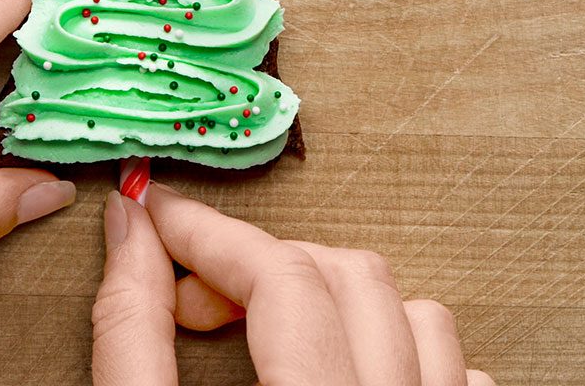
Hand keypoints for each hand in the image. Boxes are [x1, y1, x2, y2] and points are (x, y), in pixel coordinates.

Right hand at [92, 183, 493, 385]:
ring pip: (416, 314)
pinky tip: (342, 368)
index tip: (158, 214)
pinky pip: (454, 371)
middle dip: (256, 266)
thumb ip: (132, 339)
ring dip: (333, 299)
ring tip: (269, 336)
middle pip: (347, 277)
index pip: (279, 279)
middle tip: (192, 299)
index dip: (206, 232)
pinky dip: (396, 349)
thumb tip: (130, 233)